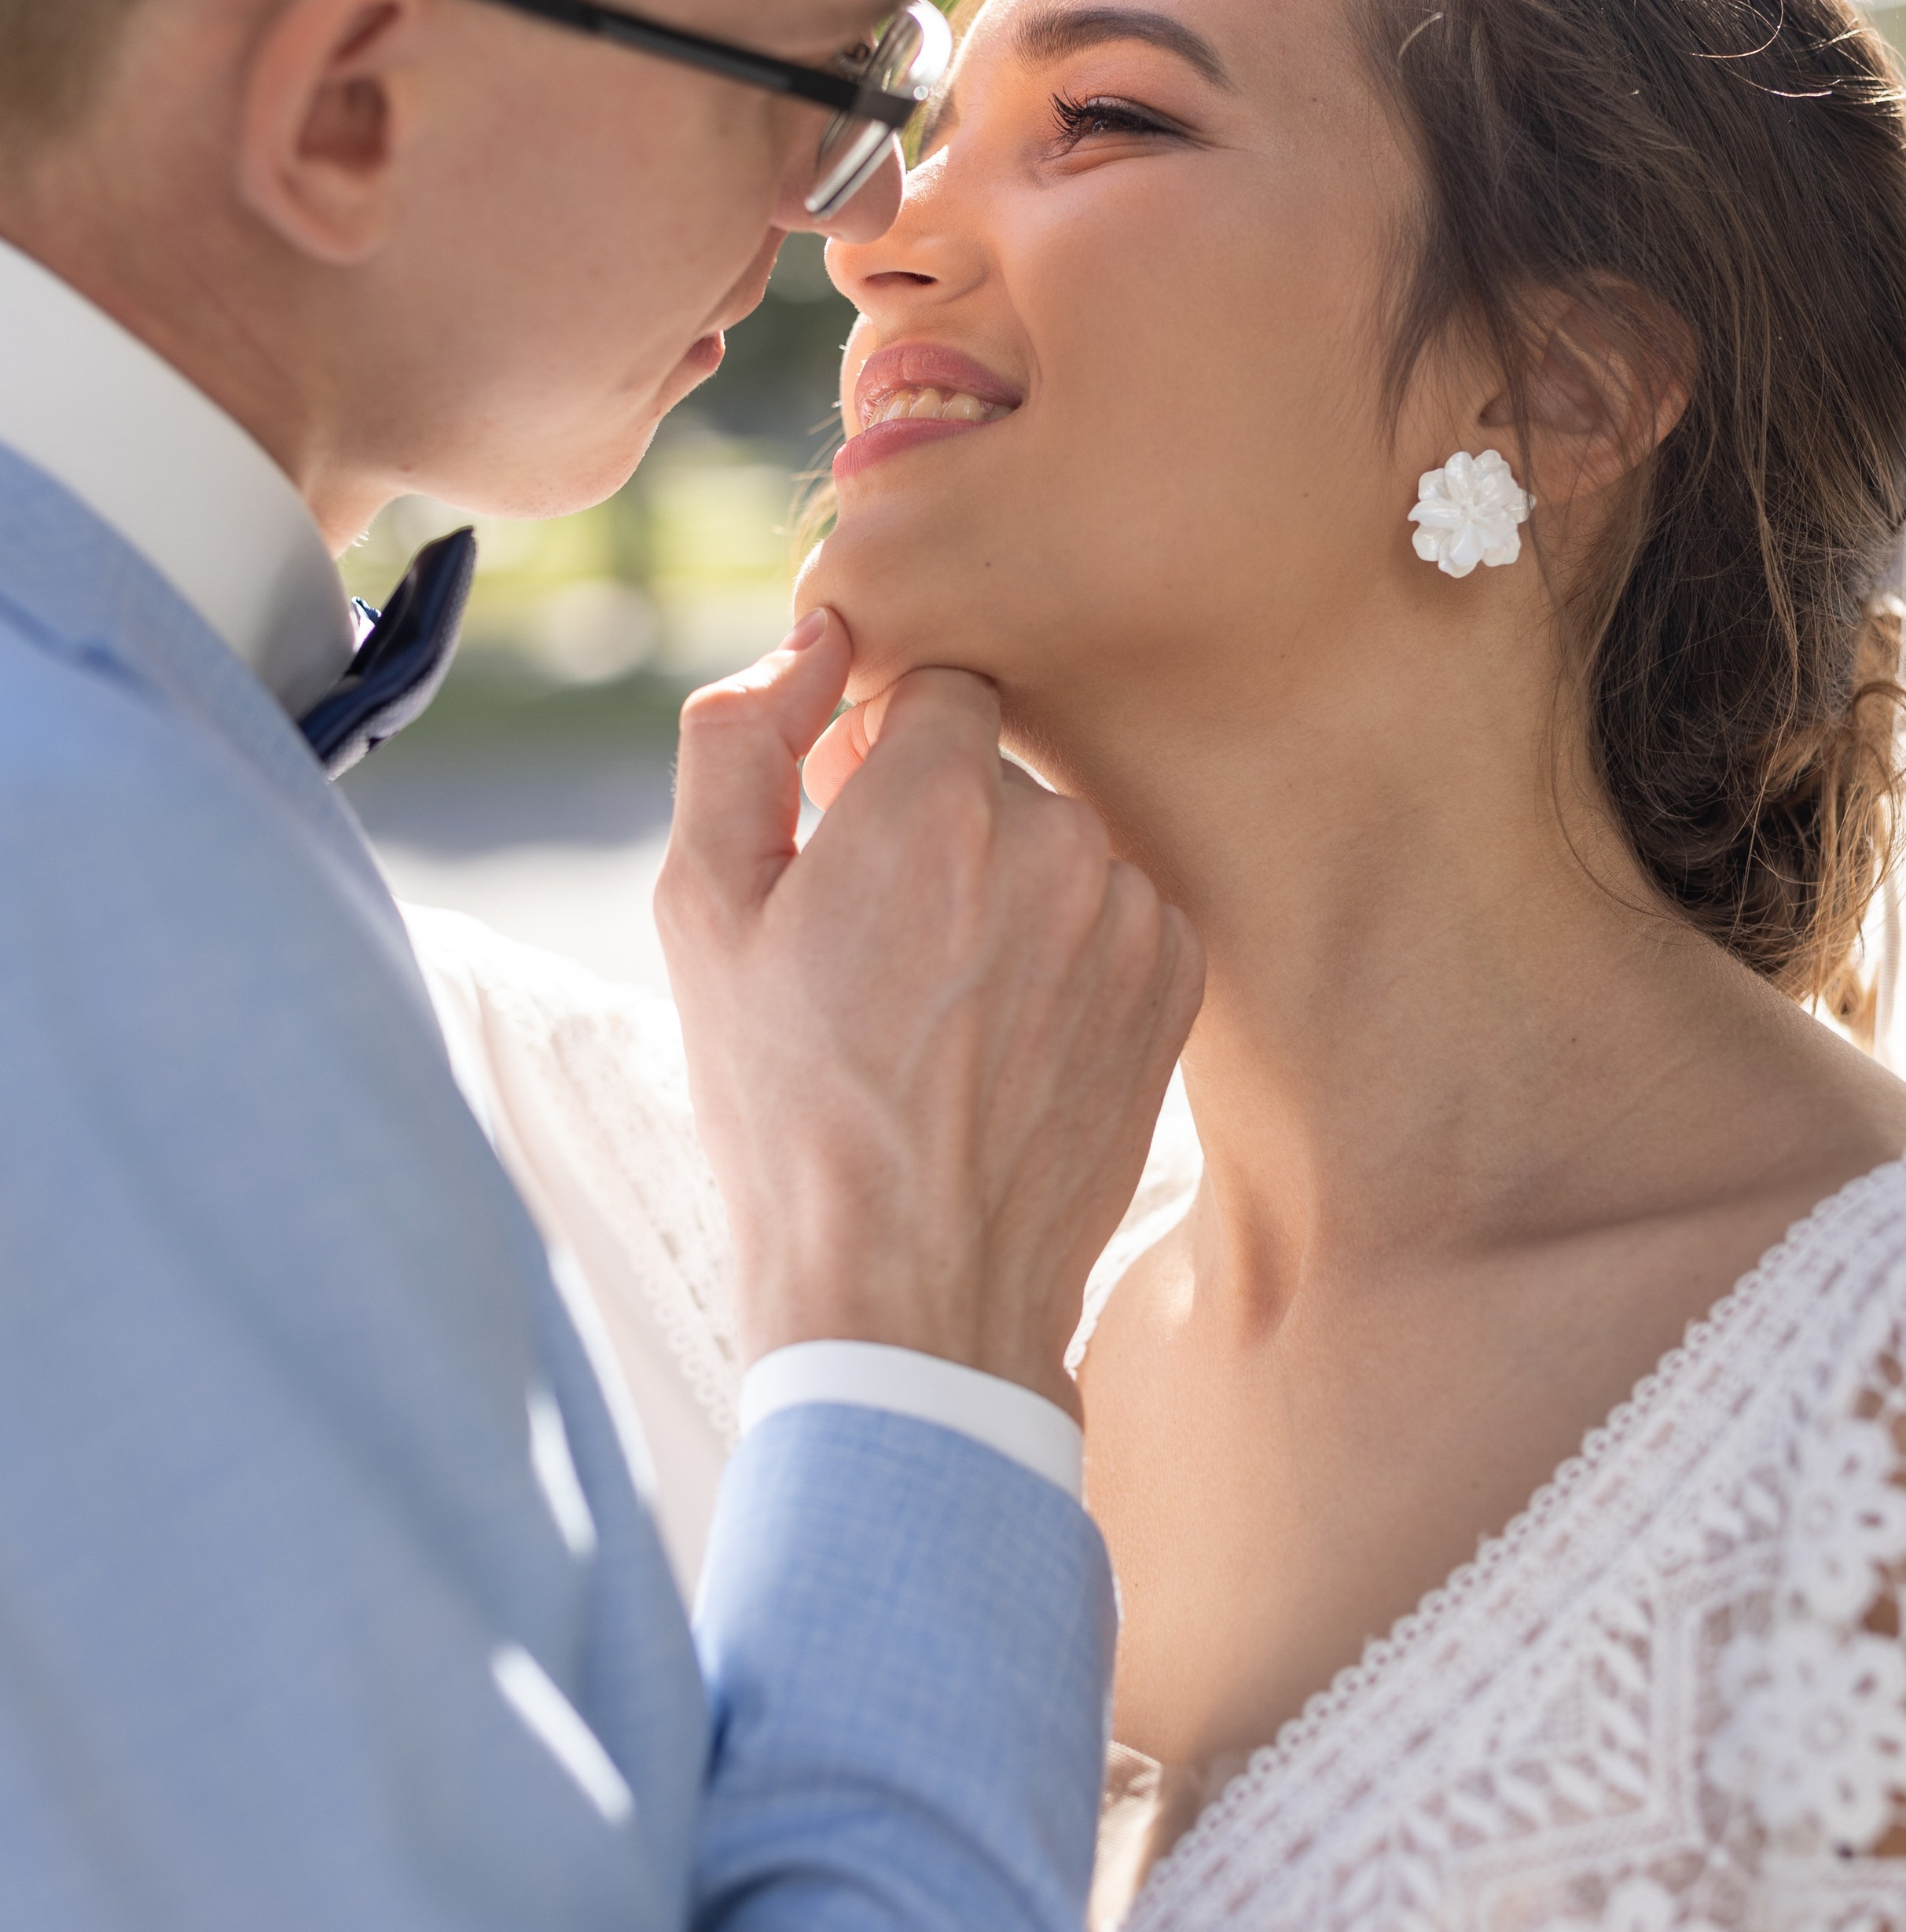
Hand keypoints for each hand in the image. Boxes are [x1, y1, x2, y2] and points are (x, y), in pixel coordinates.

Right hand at [655, 610, 1201, 1412]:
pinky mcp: (1178, 980)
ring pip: (1059, 839)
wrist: (910, 1292)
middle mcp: (1056, 840)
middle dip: (939, 821)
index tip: (846, 828)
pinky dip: (1068, 950)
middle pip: (998, 765)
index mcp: (934, 803)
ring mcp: (1130, 914)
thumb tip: (813, 639)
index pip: (936, 684)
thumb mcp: (702, 914)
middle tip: (877, 944)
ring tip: (941, 1004)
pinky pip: (1117, 910)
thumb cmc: (786, 1107)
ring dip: (1008, 887)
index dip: (879, 751)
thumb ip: (740, 739)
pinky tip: (1005, 1033)